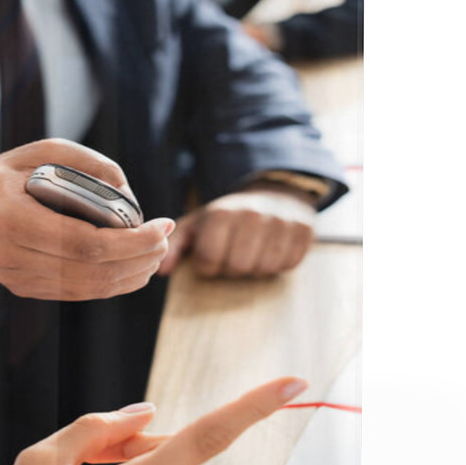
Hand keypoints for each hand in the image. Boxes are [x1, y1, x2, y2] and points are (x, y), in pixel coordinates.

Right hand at [0, 138, 174, 300]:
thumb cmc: (0, 177)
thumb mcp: (38, 152)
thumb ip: (86, 163)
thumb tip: (129, 193)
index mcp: (8, 218)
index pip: (84, 244)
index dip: (131, 242)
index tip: (162, 226)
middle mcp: (9, 256)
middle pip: (91, 271)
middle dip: (139, 258)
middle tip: (166, 239)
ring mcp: (16, 279)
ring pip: (88, 288)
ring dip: (131, 275)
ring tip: (156, 253)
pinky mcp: (23, 289)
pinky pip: (76, 293)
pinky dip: (111, 284)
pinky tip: (133, 269)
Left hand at [158, 184, 316, 278]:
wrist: (274, 194)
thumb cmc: (227, 218)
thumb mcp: (196, 224)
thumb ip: (174, 246)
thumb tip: (162, 270)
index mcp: (222, 214)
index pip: (209, 260)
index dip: (207, 266)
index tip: (210, 256)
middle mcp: (252, 215)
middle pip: (237, 267)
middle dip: (231, 267)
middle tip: (232, 253)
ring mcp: (281, 222)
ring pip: (263, 268)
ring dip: (254, 267)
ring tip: (250, 251)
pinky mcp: (304, 231)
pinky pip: (288, 264)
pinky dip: (277, 263)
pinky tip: (270, 249)